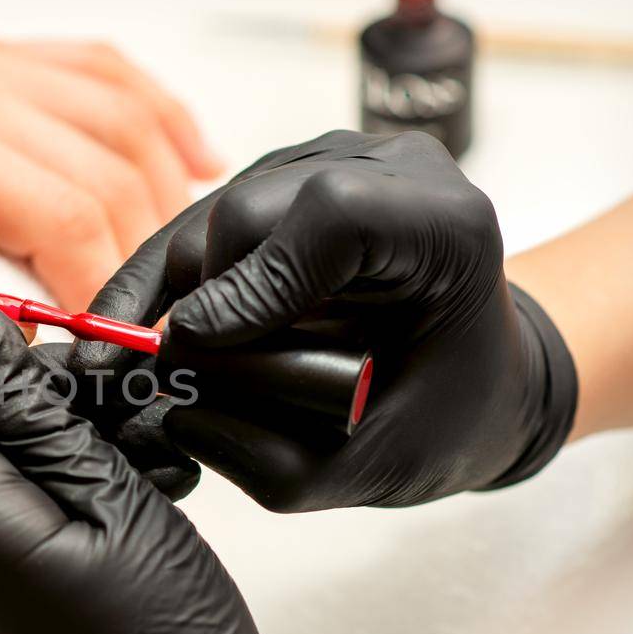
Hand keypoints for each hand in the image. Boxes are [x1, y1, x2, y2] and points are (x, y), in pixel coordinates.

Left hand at [0, 5, 221, 308]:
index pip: (61, 210)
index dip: (109, 287)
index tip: (124, 349)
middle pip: (109, 168)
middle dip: (148, 255)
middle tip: (157, 328)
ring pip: (123, 115)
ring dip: (169, 190)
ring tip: (182, 268)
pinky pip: (100, 69)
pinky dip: (158, 113)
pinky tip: (191, 161)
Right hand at [74, 130, 577, 510]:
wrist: (476, 378)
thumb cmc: (444, 420)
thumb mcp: (375, 472)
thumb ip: (276, 462)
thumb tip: (176, 416)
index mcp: (446, 227)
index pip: (333, 216)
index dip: (255, 282)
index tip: (196, 349)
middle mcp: (389, 170)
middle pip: (249, 210)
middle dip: (197, 297)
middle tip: (172, 373)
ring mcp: (330, 161)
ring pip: (210, 211)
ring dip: (175, 290)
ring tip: (165, 358)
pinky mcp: (283, 175)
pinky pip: (204, 218)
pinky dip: (173, 280)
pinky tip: (156, 328)